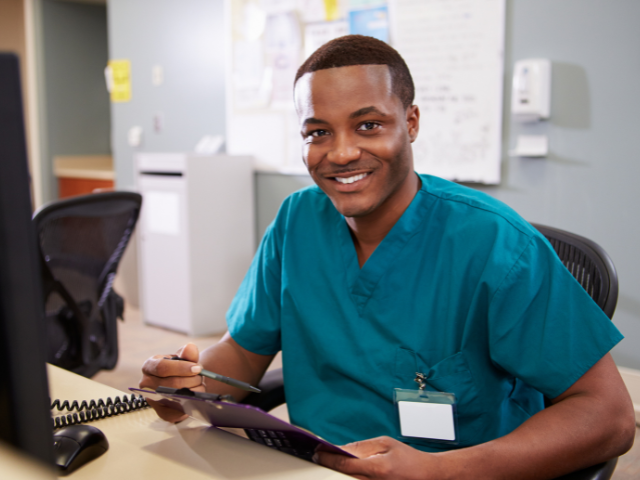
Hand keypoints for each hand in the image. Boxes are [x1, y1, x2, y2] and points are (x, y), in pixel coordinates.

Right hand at [140, 343, 204, 422]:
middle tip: (200, 377)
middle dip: (191, 380)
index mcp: (149, 366)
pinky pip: (175, 413)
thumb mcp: (184, 357)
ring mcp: (152, 399)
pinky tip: (195, 399)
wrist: (181, 379)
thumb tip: (190, 348)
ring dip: (193, 392)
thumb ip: (188, 353)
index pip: (162, 367)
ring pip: (175, 398)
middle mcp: (146, 383)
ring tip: (199, 385)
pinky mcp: (161, 411)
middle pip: (171, 384)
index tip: (197, 368)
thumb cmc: (181, 367)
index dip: (181, 368)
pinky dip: (188, 406)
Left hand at [315, 436, 441, 479]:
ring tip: (330, 462)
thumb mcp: (385, 444)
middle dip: (330, 465)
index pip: (344, 464)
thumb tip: (341, 449)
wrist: (427, 475)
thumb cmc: (408, 458)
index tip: (317, 452)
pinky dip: (350, 476)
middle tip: (318, 456)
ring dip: (339, 472)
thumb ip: (362, 447)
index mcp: (377, 468)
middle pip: (343, 476)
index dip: (327, 457)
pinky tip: (345, 470)